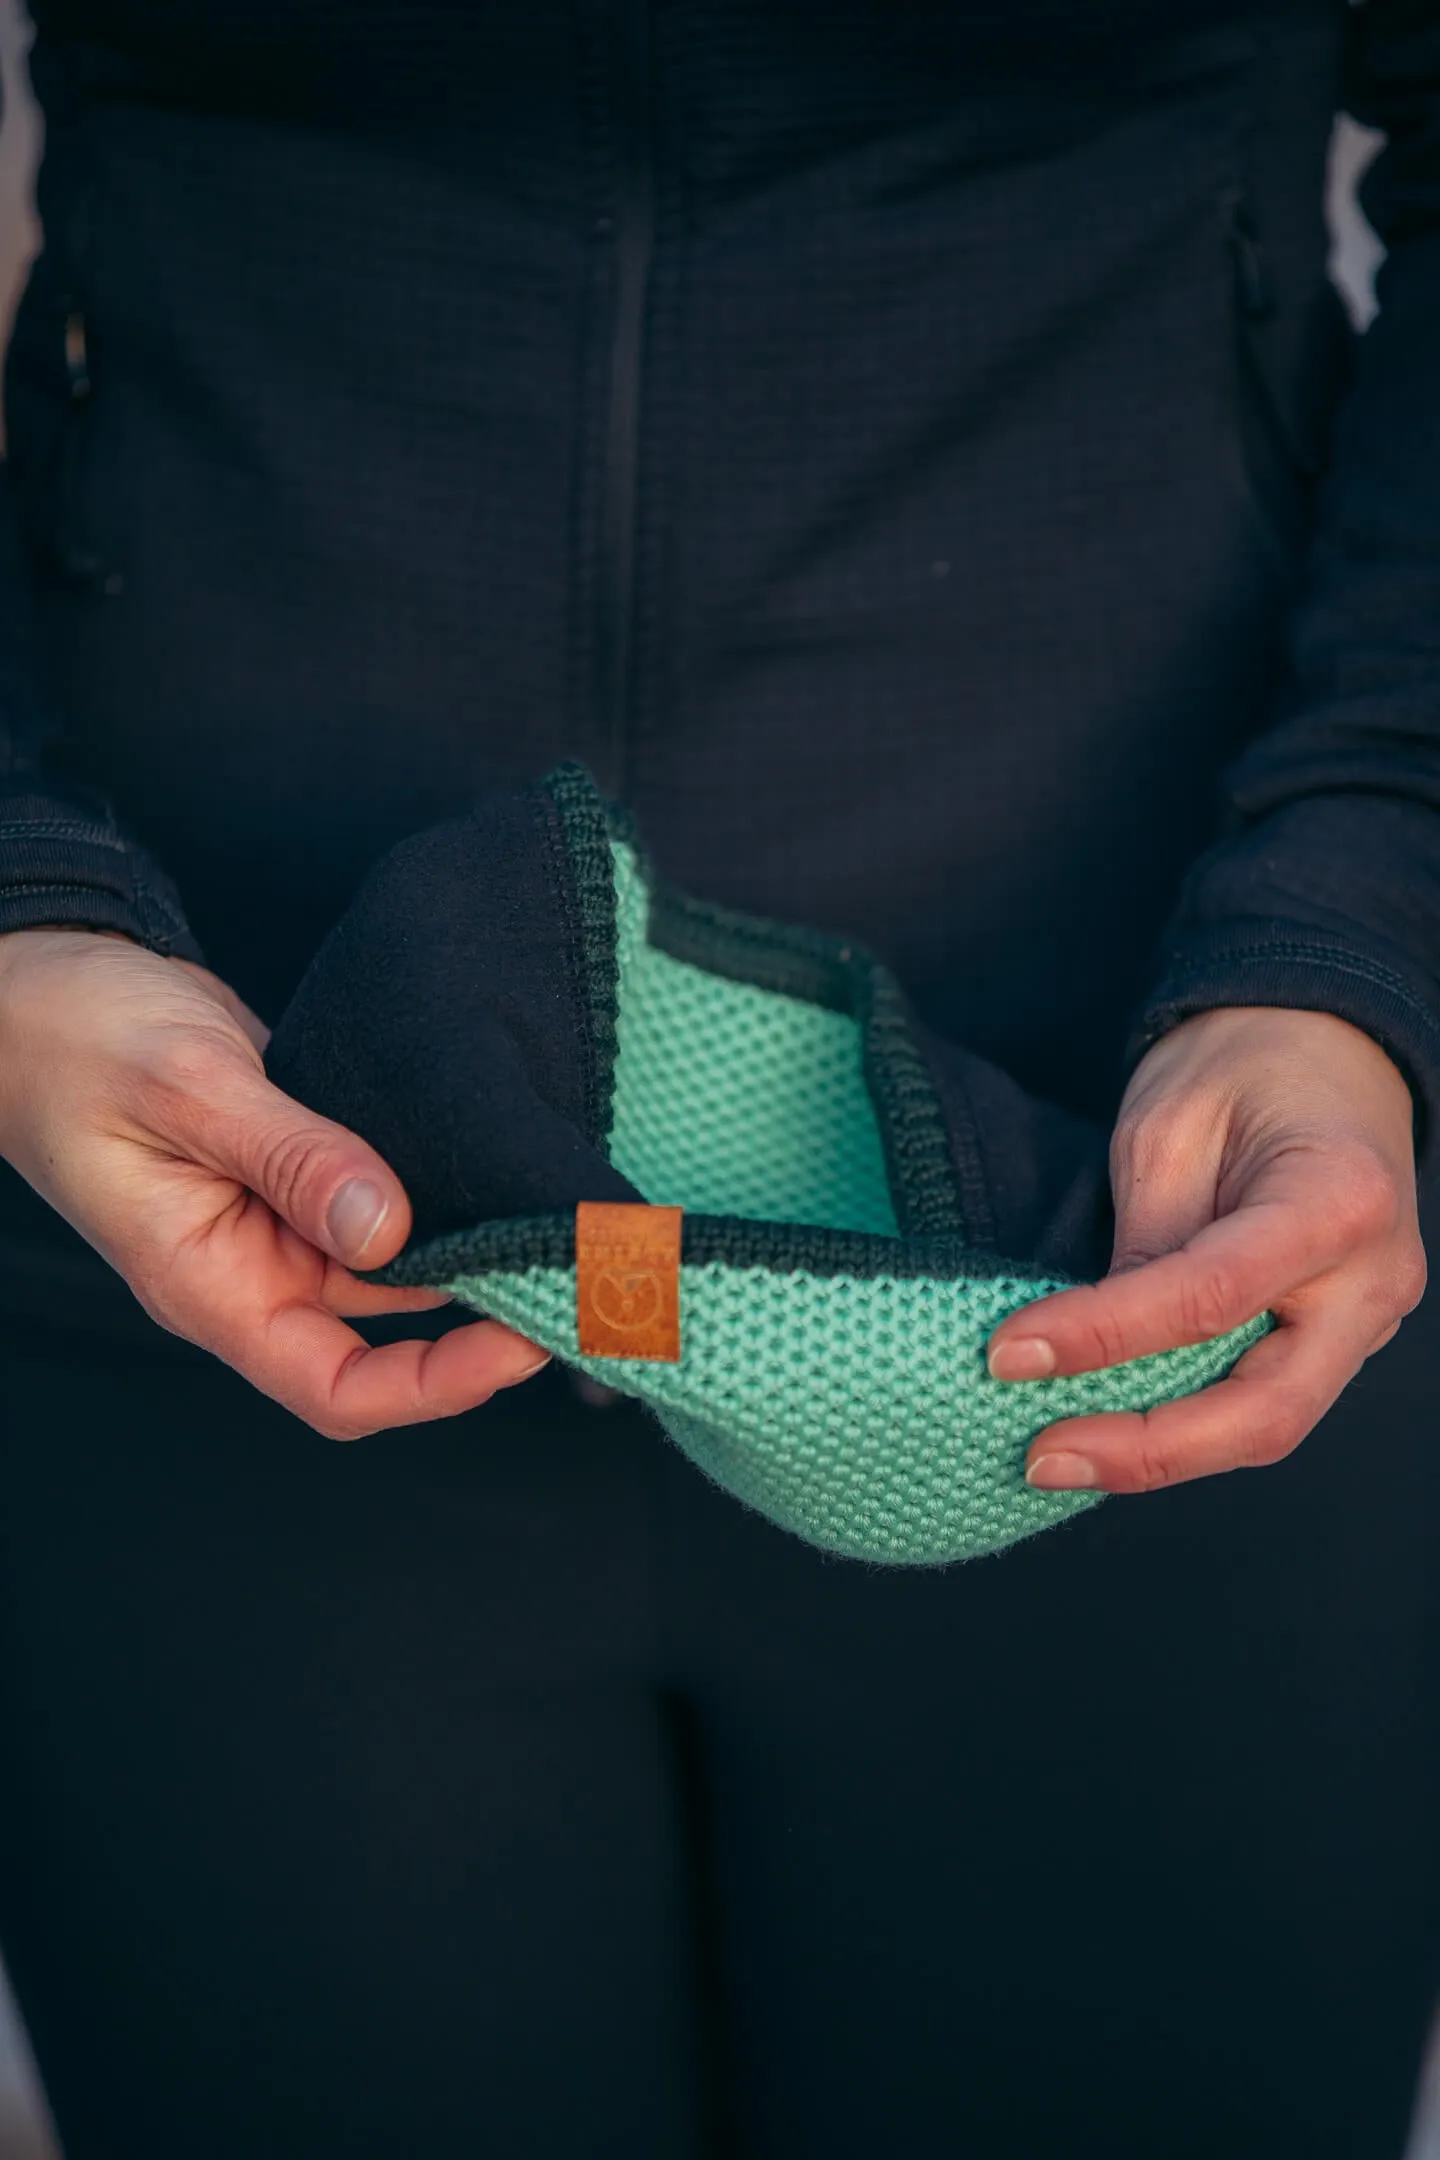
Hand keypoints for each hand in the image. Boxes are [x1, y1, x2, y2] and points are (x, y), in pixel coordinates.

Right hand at [0, 929, 548, 1436]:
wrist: (42, 982)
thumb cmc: (75, 1040)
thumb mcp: (186, 1088)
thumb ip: (291, 1156)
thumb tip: (391, 1226)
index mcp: (209, 1285)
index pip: (334, 1387)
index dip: (435, 1385)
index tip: (521, 1341)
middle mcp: (253, 1269)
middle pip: (387, 1333)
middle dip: (484, 1313)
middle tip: (583, 1273)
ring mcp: (278, 1221)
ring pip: (398, 1260)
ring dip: (474, 1243)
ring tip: (562, 1215)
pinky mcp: (301, 1169)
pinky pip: (384, 1198)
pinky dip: (442, 1187)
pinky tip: (499, 1160)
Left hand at [986, 1006, 1425, 1492]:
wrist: (1324, 1039)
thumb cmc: (1245, 1062)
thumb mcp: (1170, 1130)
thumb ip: (1144, 1243)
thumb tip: (1082, 1347)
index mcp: (1339, 1200)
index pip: (1210, 1296)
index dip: (1102, 1337)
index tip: (1009, 1353)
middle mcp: (1374, 1277)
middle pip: (1266, 1409)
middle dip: (1147, 1450)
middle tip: (1040, 1456)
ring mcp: (1368, 1315)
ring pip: (1269, 1424)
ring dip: (1161, 1452)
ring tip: (1058, 1454)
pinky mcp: (1341, 1334)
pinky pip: (1264, 1398)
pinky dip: (1187, 1424)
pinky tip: (1112, 1429)